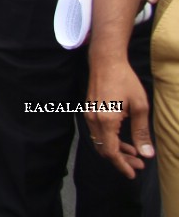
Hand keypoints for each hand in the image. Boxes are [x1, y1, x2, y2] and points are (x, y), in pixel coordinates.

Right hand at [85, 58, 152, 177]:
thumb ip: (141, 132)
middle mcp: (93, 120)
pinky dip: (110, 140)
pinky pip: (97, 132)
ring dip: (116, 150)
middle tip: (139, 165)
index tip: (133, 174)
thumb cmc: (125, 80)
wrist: (105, 61)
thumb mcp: (139, 106)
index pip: (111, 151)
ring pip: (100, 141)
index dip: (122, 165)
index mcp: (106, 121)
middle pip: (104, 149)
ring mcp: (89, 115)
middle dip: (121, 160)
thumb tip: (146, 154)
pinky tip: (123, 139)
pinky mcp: (89, 110)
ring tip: (134, 154)